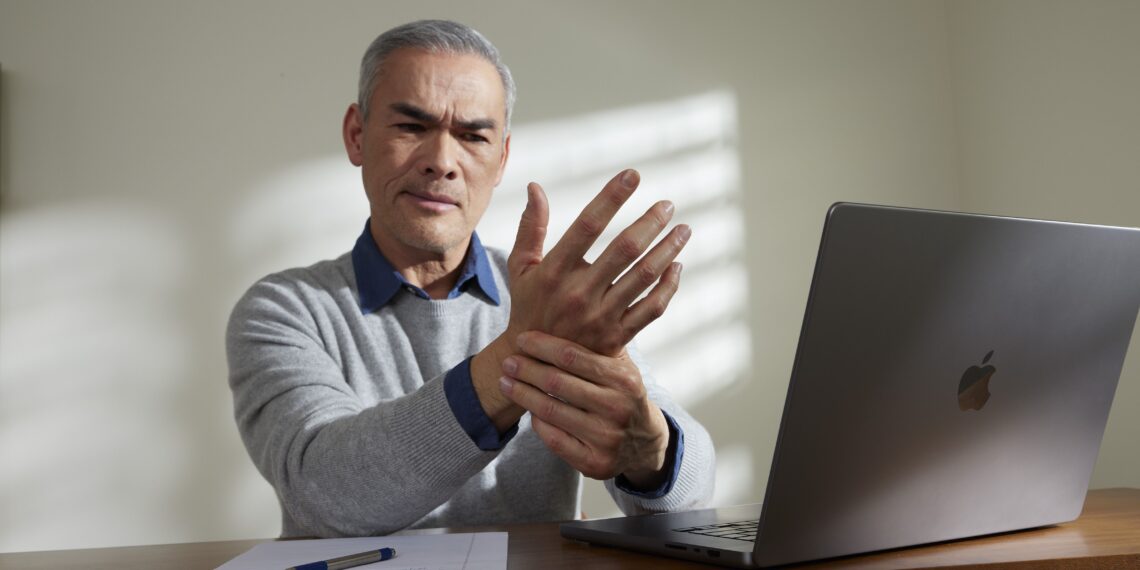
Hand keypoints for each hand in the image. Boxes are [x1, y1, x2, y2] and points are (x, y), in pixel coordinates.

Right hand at [471, 169, 688, 431]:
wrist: (536, 365)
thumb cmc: (529, 306)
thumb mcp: (521, 267)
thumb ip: (531, 226)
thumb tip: (535, 187)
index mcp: (554, 271)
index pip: (587, 225)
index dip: (611, 197)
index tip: (632, 175)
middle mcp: (579, 294)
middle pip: (624, 249)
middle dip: (651, 222)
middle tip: (668, 205)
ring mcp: (600, 317)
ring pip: (644, 277)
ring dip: (668, 250)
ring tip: (683, 230)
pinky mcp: (617, 337)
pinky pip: (652, 309)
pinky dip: (668, 287)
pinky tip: (677, 267)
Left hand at [498, 330, 670, 487]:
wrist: (645, 442)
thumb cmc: (624, 394)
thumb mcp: (621, 367)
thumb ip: (598, 344)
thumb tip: (559, 306)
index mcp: (623, 378)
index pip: (572, 355)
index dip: (542, 345)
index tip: (521, 339)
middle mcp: (617, 407)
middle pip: (557, 382)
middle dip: (526, 369)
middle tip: (507, 361)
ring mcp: (607, 438)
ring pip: (551, 411)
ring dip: (522, 394)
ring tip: (505, 382)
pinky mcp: (595, 463)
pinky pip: (554, 439)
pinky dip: (537, 423)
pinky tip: (528, 410)